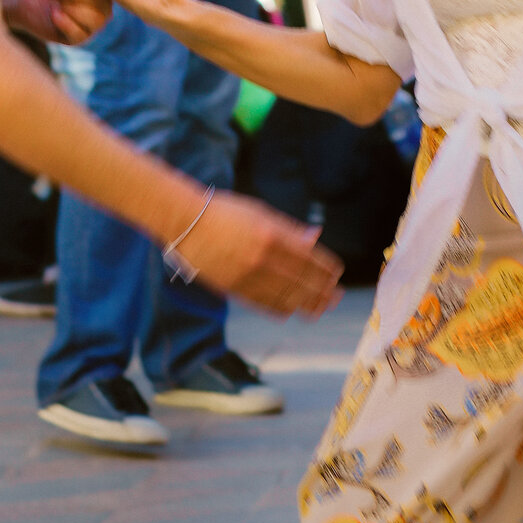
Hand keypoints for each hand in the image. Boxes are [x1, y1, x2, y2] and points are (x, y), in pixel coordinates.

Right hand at [172, 189, 342, 317]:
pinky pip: (265, 305)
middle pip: (303, 282)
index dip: (326, 269)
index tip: (336, 274)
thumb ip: (289, 228)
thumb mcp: (260, 212)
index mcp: (272, 234)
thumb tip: (315, 236)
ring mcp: (248, 276)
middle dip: (324, 292)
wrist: (186, 223)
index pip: (310, 258)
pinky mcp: (234, 289)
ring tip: (321, 308)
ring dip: (308, 305)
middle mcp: (263, 258)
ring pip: (287, 298)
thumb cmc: (225, 212)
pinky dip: (283, 309)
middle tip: (336, 296)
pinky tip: (293, 310)